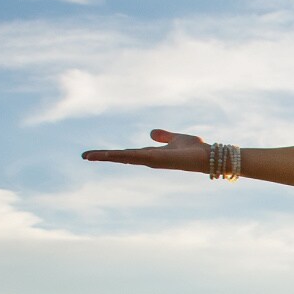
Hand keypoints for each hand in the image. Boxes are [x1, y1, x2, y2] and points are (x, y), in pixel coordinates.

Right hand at [82, 129, 207, 172]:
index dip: (111, 154)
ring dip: (107, 156)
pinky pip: (136, 156)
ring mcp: (152, 161)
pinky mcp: (157, 160)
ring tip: (89, 155)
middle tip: (84, 156)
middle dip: (103, 157)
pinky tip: (108, 154)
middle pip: (121, 157)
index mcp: (151, 154)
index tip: (95, 154)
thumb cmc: (196, 150)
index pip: (127, 154)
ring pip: (124, 157)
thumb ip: (165, 136)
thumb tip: (152, 133)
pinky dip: (122, 155)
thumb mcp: (177, 139)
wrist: (210, 157)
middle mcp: (149, 159)